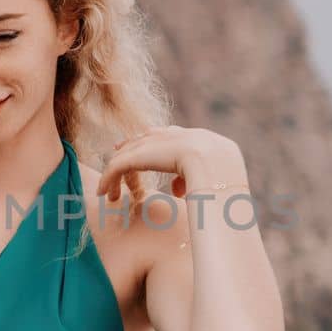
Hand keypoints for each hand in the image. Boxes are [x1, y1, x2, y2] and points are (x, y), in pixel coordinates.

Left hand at [96, 126, 248, 201]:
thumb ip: (194, 186)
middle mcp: (186, 135)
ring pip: (134, 151)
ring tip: (107, 185)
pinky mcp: (147, 153)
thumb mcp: (215, 190)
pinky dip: (110, 178)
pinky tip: (103, 192)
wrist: (222, 177)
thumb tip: (176, 189)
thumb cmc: (228, 195)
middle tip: (118, 150)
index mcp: (206, 142)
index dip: (159, 144)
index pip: (177, 138)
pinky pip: (122, 165)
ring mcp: (166, 141)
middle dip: (134, 144)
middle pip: (152, 137)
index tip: (149, 152)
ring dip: (118, 168)